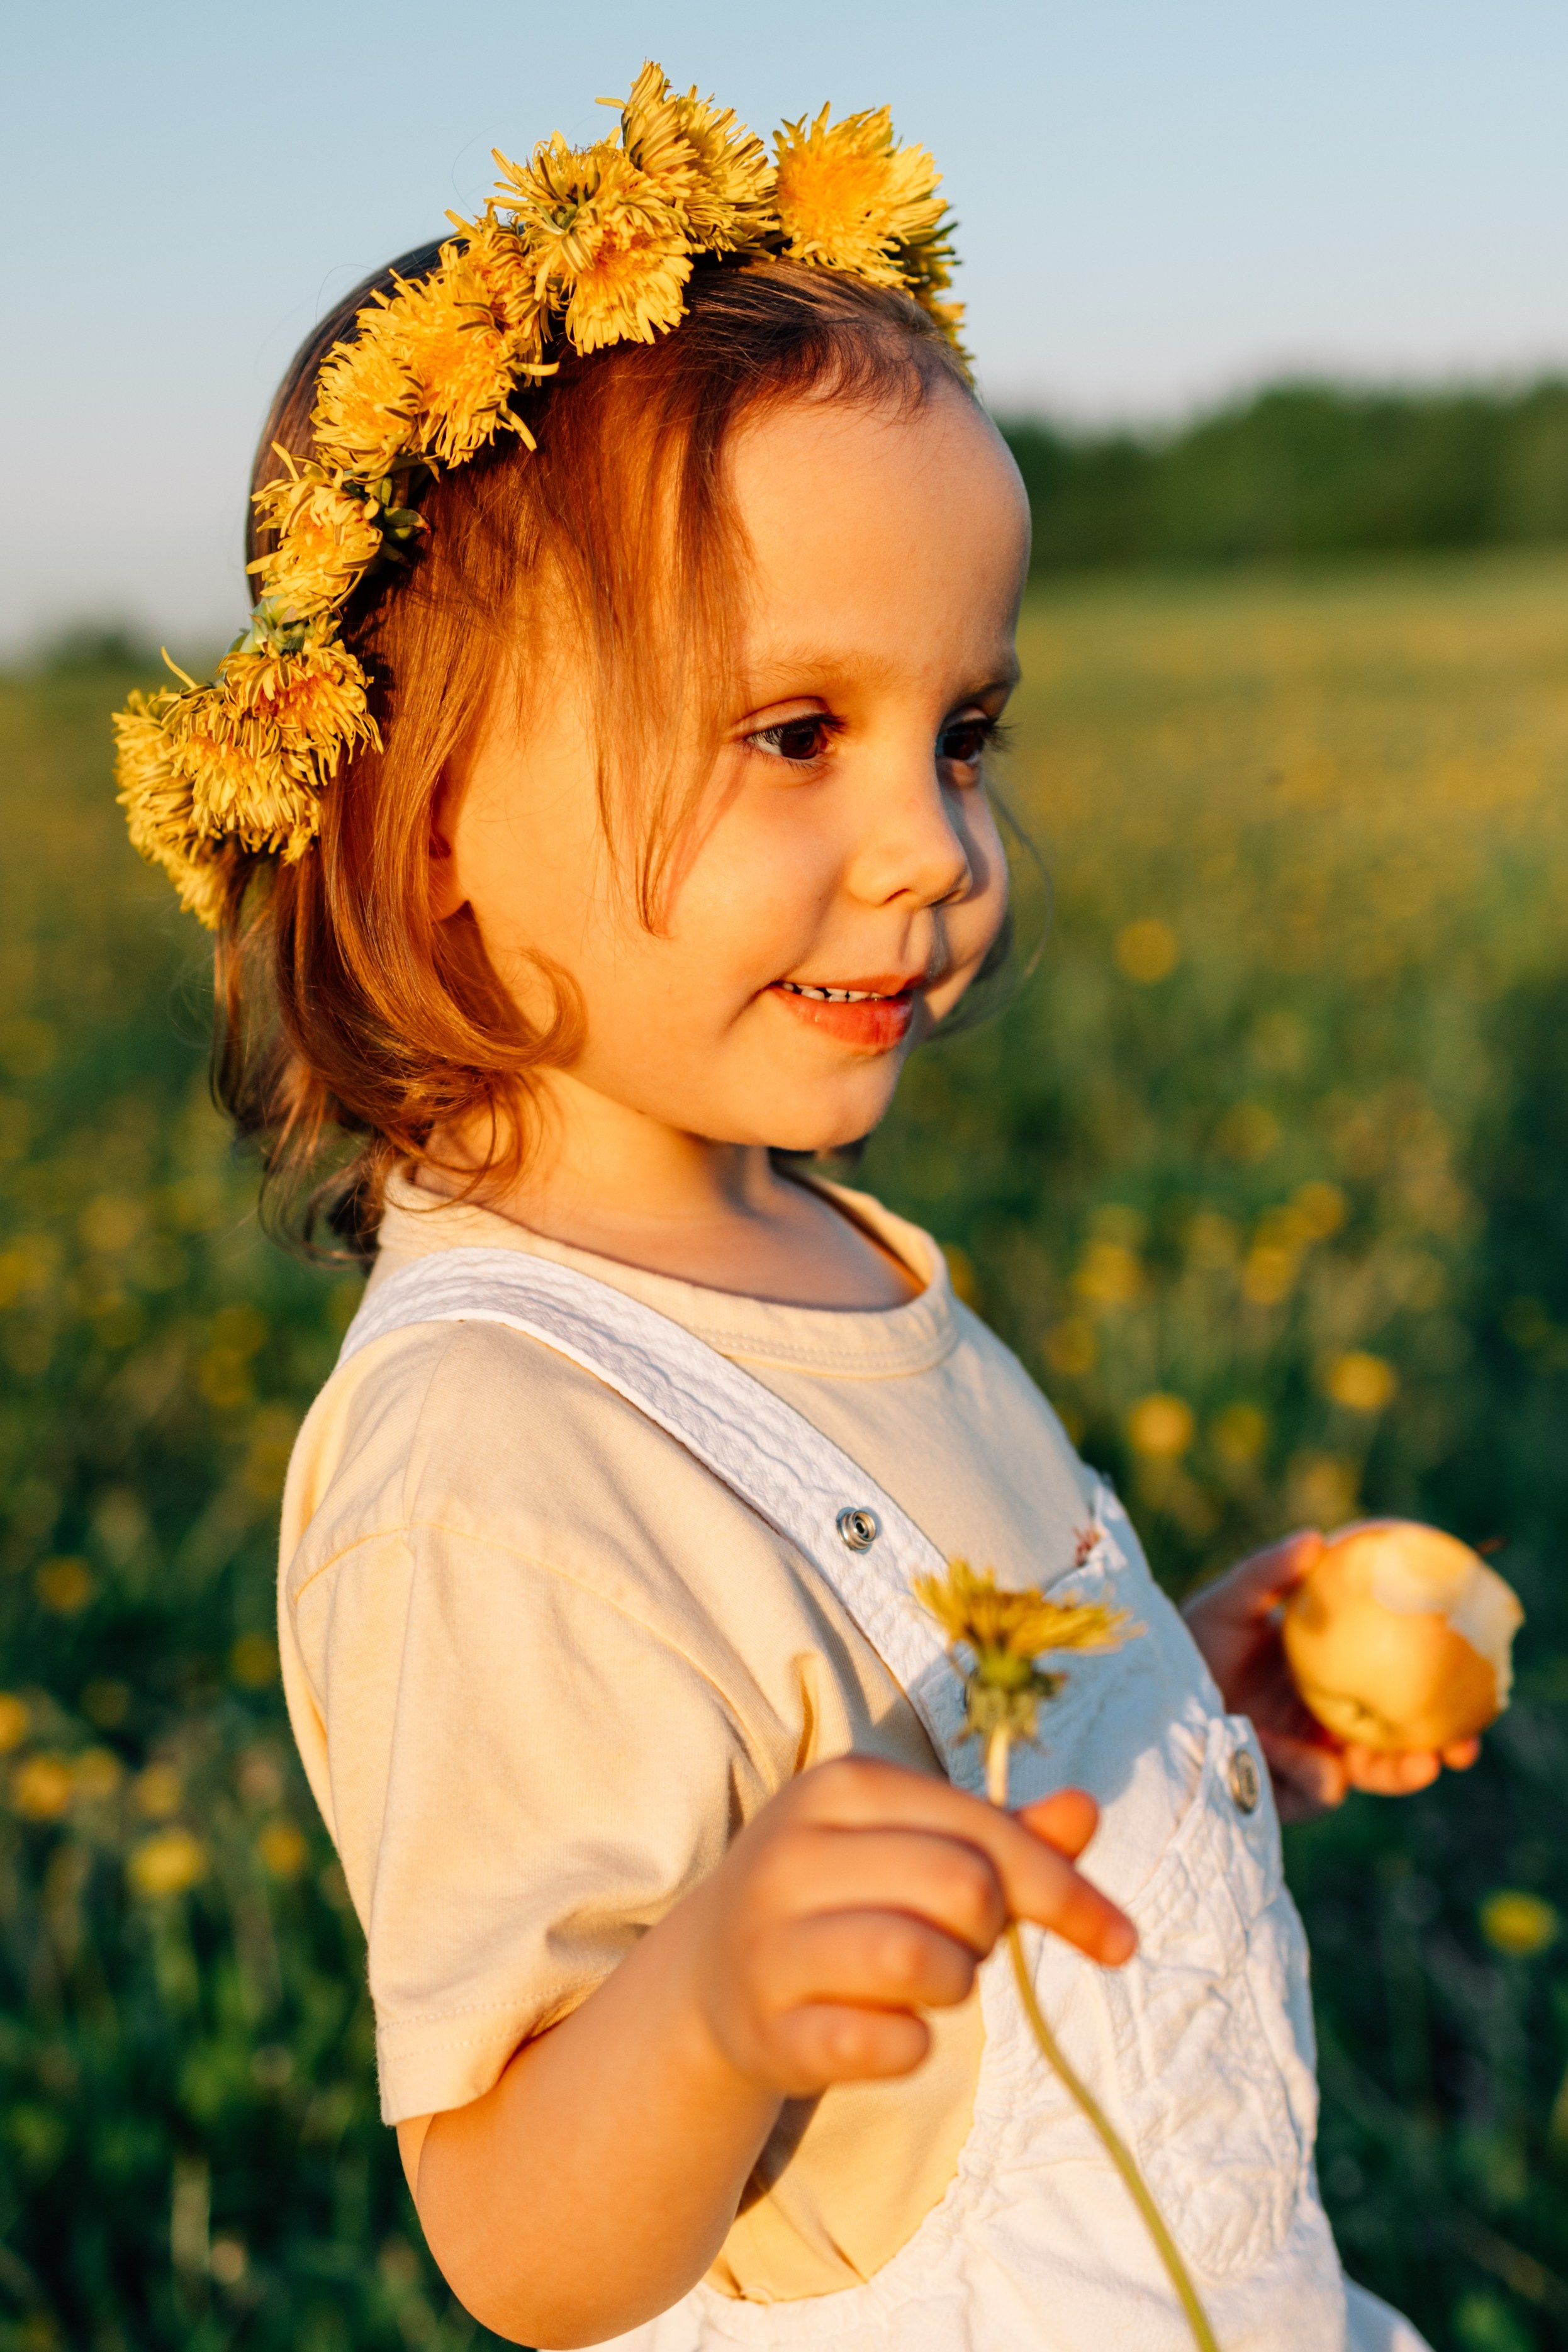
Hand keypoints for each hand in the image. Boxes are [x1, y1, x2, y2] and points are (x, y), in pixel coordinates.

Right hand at [686, 1755, 1135, 2095]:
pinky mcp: (770, 2029)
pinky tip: (891, 2032)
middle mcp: (794, 1851)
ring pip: (924, 1963)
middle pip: (963, 1891)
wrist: (710, 1977)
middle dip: (989, 1933)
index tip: (1121, 1941)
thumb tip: (1088, 1809)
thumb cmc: (843, 1897)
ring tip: (926, 1984)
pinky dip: (913, 2048)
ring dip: (953, 1986)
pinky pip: (888, 2046)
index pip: (987, 1833)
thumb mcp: (914, 1846)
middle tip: (961, 1948)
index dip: (1068, 1891)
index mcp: (841, 1785)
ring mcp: (770, 1942)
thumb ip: (1003, 1834)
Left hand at [1181, 1531, 1480, 1822]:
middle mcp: (1328, 1721)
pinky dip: (1304, 1766)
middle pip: (1401, 1740)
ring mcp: (1310, 1761)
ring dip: (1401, 1772)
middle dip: (1441, 1747)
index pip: (1397, 1684)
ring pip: (1372, 1774)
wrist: (1140, 1703)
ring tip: (1423, 1762)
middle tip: (1464, 1744)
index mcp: (1330, 1674)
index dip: (1437, 1686)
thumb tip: (1318, 1537)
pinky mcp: (1285, 1797)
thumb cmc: (1185, 1646)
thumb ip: (1268, 1573)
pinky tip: (1279, 1746)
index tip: (1474, 1676)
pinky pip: (1313, 1787)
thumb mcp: (1226, 1604)